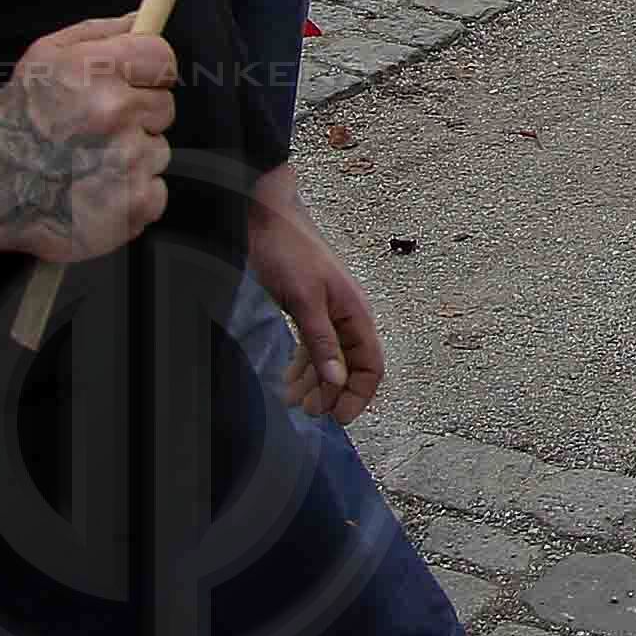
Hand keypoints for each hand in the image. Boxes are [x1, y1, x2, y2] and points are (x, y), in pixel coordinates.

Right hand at [0, 18, 173, 260]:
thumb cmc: (13, 121)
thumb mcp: (44, 56)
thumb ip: (99, 32)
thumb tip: (142, 20)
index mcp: (97, 69)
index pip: (163, 58)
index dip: (150, 71)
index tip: (135, 82)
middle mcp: (116, 111)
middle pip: (164, 107)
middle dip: (137, 116)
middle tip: (94, 129)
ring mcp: (128, 160)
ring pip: (158, 151)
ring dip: (132, 156)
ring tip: (87, 161)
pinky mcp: (133, 204)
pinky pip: (156, 190)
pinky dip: (132, 194)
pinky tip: (96, 189)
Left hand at [247, 173, 385, 418]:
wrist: (265, 216)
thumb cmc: (288, 250)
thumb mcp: (304, 299)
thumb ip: (321, 341)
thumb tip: (337, 381)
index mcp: (355, 312)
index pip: (371, 365)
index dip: (359, 394)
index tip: (338, 418)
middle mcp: (347, 316)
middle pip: (352, 366)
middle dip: (333, 394)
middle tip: (309, 413)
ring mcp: (328, 313)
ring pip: (331, 360)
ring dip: (316, 383)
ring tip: (294, 402)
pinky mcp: (309, 310)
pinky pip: (315, 347)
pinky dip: (304, 367)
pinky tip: (289, 381)